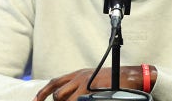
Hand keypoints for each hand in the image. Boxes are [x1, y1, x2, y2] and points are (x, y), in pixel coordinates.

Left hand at [32, 66, 155, 100]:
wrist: (129, 77)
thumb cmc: (113, 79)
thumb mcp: (91, 77)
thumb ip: (78, 84)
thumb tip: (67, 96)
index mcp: (77, 74)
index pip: (54, 82)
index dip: (42, 93)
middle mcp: (79, 78)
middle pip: (58, 94)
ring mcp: (85, 86)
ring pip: (66, 100)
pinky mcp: (92, 93)